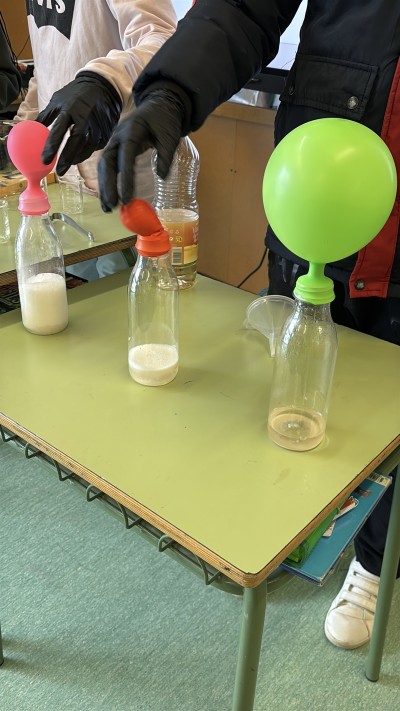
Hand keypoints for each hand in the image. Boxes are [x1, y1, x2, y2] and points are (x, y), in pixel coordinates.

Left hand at [37, 72, 121, 175]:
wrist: (102, 87)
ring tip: (69, 163)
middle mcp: (85, 118)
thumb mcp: (58, 100)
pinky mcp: (106, 131)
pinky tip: (81, 154)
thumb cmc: (76, 94)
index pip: (58, 131)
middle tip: (59, 171)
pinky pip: (96, 146)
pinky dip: (87, 152)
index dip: (51, 147)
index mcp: (70, 109)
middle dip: (66, 159)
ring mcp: (98, 125)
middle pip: (75, 143)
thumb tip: (32, 129)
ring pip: (87, 148)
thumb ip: (46, 116)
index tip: (44, 160)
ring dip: (77, 158)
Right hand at [98, 88, 184, 210]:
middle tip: (112, 207)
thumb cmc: (165, 120)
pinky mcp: (116, 148)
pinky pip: (108, 166)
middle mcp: (118, 136)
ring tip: (108, 208)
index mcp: (131, 131)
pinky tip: (109, 197)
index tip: (127, 198)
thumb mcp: (170, 136)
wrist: (159, 105)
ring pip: (105, 166)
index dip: (125, 179)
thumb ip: (166, 156)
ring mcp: (115, 142)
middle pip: (108, 163)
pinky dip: (107, 181)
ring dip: (104, 187)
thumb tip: (162, 177)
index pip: (125, 157)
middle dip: (108, 186)